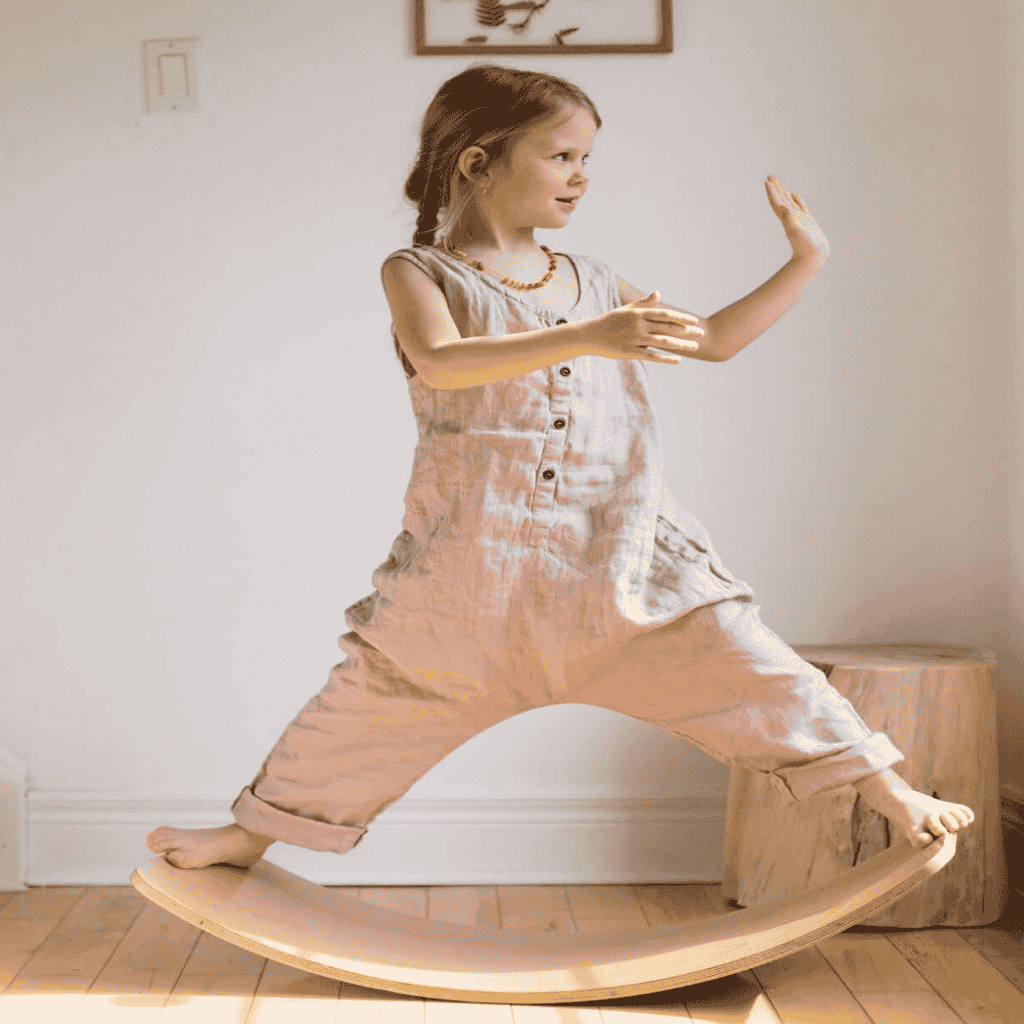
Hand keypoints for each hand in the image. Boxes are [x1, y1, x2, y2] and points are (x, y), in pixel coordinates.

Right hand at [589, 291, 703, 363]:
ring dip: (681, 345)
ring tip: (695, 347)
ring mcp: (635, 339)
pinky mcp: (631, 352)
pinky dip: (666, 358)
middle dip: (687, 331)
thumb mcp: (626, 309)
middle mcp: (639, 325)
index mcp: (639, 314)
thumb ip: (644, 303)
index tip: (694, 321)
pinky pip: (652, 356)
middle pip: (668, 328)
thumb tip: (659, 293)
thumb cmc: (609, 321)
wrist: (590, 335)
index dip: (681, 318)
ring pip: (664, 342)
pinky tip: (678, 360)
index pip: (665, 315)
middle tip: (701, 334)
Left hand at [765, 175, 829, 263]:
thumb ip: (790, 220)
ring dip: (784, 191)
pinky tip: (794, 195)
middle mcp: (791, 218)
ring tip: (779, 182)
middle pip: (780, 199)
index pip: (777, 202)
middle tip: (770, 176)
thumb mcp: (796, 231)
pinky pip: (800, 207)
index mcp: (786, 219)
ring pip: (789, 201)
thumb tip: (784, 208)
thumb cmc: (806, 247)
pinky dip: (797, 200)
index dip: (772, 192)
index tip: (767, 181)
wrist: (814, 258)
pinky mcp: (807, 221)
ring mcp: (799, 219)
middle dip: (775, 188)